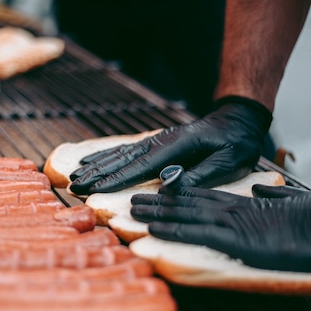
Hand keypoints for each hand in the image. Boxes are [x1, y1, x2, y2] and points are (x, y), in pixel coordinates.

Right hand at [69, 96, 271, 194]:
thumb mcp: (228, 162)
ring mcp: (155, 140)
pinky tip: (90, 161)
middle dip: (97, 174)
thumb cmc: (236, 144)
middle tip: (74, 186)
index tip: (94, 189)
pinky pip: (125, 150)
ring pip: (120, 153)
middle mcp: (160, 141)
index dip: (116, 179)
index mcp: (176, 147)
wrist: (236, 122)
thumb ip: (200, 174)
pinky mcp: (154, 143)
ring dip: (96, 166)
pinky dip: (105, 155)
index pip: (141, 166)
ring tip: (75, 176)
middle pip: (123, 159)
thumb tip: (168, 184)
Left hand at [130, 184, 310, 271]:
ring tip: (133, 210)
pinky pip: (197, 232)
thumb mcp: (290, 205)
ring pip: (186, 214)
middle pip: (187, 203)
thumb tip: (261, 192)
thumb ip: (272, 198)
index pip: (203, 198)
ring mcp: (233, 223)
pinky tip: (155, 228)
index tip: (158, 194)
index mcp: (244, 205)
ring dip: (158, 212)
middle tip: (133, 200)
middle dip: (159, 202)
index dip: (178, 196)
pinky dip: (174, 228)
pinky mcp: (236, 238)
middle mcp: (233, 210)